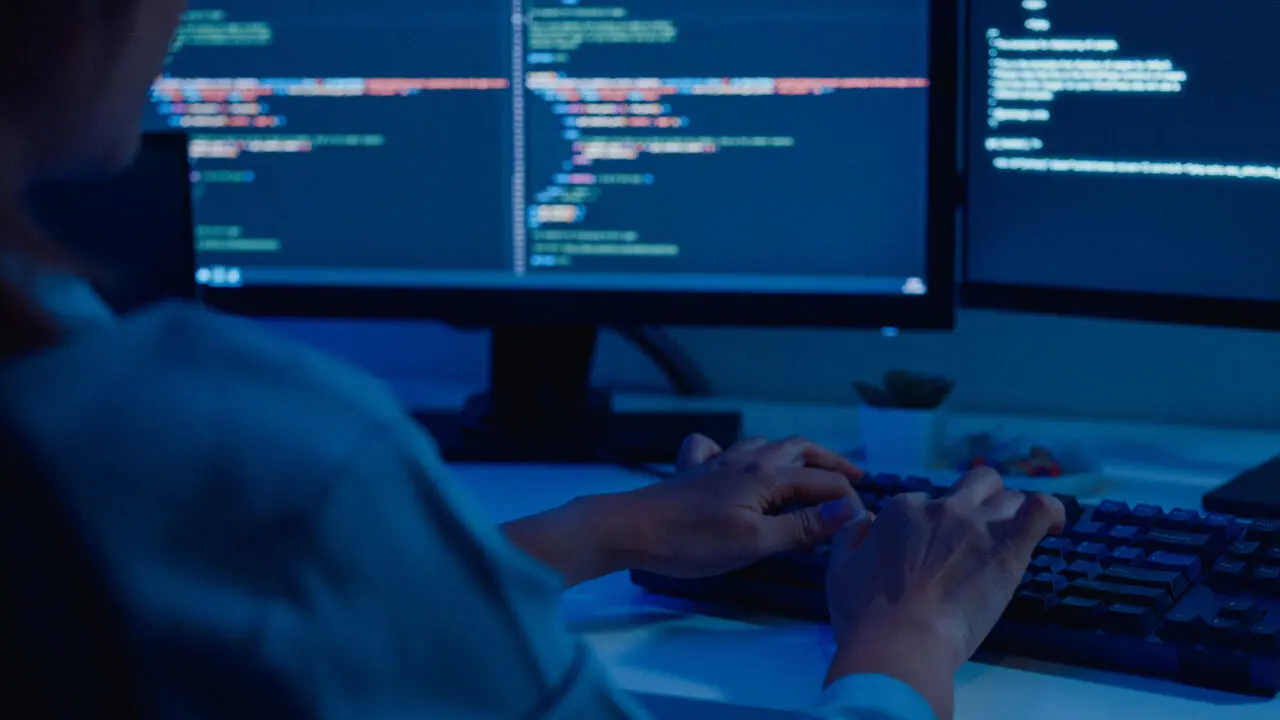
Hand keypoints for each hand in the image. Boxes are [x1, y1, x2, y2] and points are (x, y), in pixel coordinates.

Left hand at [617, 435, 869, 578]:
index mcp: (766, 476)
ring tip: (808, 470)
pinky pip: (718, 449)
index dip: (848, 501)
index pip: (823, 482)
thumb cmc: (692, 542)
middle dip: (829, 463)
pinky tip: (729, 460)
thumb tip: (849, 511)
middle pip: (799, 450)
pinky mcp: (693, 471)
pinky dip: (734, 452)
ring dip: (793, 455)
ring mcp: (718, 461)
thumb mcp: (754, 542)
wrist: (631, 529)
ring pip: (765, 446)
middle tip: (854, 479)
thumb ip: (803, 526)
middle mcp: (746, 460)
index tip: (862, 521)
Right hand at [824, 468, 1065, 719]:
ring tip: (1011, 537)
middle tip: (977, 532)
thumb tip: (867, 521)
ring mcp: (978, 524)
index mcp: (903, 510)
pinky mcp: (1009, 546)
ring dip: (1011, 512)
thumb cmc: (865, 613)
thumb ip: (851, 537)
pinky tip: (1052, 524)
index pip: (924, 502)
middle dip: (979, 499)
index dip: (929, 526)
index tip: (930, 552)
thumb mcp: (838, 568)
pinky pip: (1041, 509)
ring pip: (1008, 496)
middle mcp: (943, 508)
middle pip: (974, 484)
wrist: (900, 642)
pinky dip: (1049, 511)